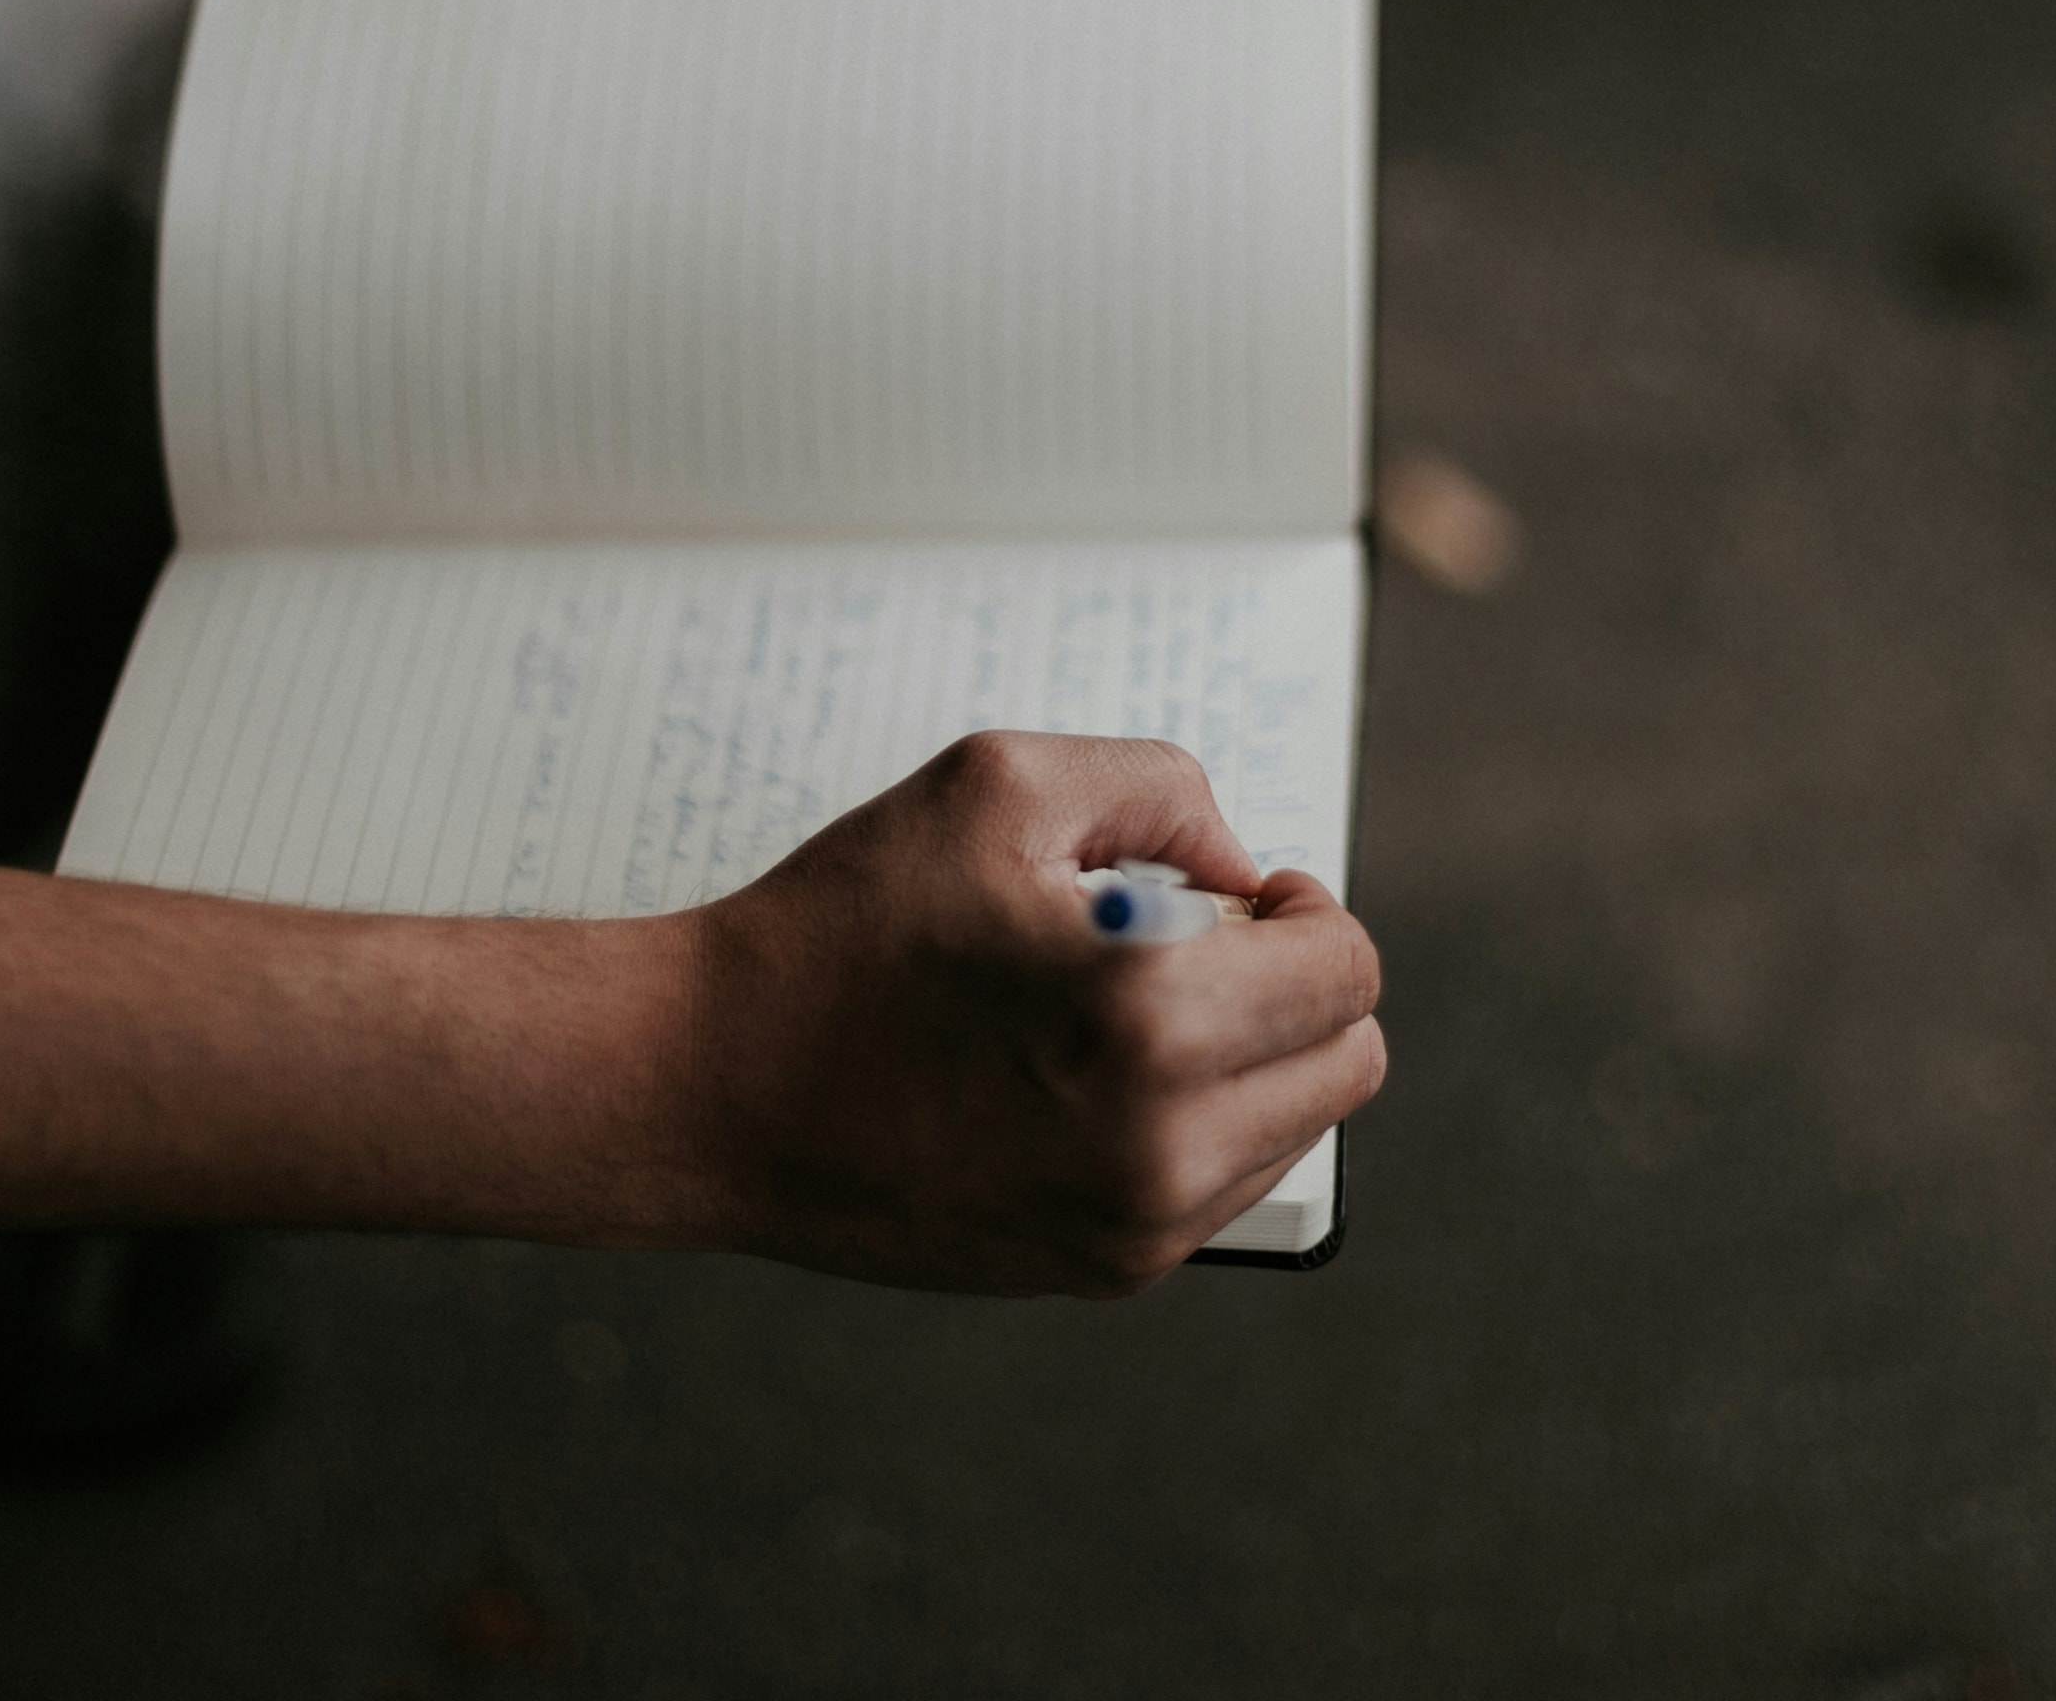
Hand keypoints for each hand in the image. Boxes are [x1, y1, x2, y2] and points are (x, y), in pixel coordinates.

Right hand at [681, 733, 1385, 1296]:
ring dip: (1248, 1061)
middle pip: (1347, 1061)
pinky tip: (1088, 1078)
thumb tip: (1239, 872)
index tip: (1237, 899)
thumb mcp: (1000, 784)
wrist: (708, 1086)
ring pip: (1293, 1130)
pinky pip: (1217, 1187)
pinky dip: (1190, 1124)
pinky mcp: (1100, 1271)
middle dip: (1294, 988)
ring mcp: (1134, 1225)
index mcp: (1153, 1016)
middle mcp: (1161, 1143)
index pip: (1346, 970)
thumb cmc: (842, 926)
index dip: (1304, 912)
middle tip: (1197, 947)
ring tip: (1124, 1014)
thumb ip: (1161, 792)